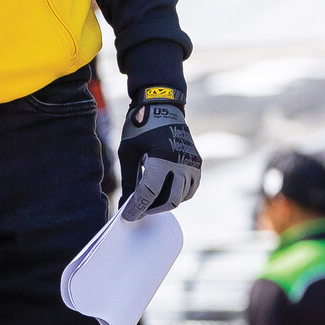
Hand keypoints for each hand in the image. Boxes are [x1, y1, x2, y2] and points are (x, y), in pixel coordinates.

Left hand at [119, 87, 201, 218]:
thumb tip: (126, 203)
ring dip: (164, 202)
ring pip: (182, 197)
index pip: (150, 192)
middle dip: (152, 209)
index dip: (137, 207)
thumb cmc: (141, 127)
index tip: (127, 217)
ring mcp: (193, 164)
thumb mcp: (128, 151)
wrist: (163, 107)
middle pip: (170, 200)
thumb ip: (129, 179)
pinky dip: (177, 194)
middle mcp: (182, 162)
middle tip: (137, 211)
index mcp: (163, 158)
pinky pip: (190, 189)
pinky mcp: (197, 164)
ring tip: (148, 199)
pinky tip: (162, 191)